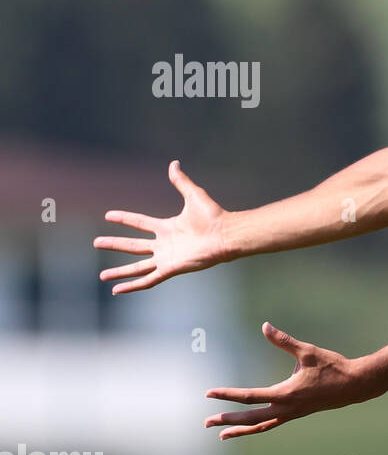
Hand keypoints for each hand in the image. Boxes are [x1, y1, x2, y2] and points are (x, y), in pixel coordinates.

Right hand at [94, 160, 228, 294]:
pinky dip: (133, 286)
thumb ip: (181, 181)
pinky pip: (148, 280)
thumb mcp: (194, 195)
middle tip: (96, 243)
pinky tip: (118, 291)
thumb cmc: (213, 216)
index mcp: (167, 227)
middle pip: (133, 246)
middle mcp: (164, 244)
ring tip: (102, 276)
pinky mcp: (170, 269)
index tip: (108, 215)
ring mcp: (166, 258)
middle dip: (114, 243)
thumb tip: (174, 163)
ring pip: (137, 267)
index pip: (140, 222)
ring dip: (120, 271)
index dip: (124, 218)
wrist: (225, 234)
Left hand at [204, 322, 381, 439]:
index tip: (209, 393)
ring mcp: (292, 414)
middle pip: (250, 418)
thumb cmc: (332, 366)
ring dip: (240, 429)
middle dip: (227, 420)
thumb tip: (265, 326)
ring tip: (221, 434)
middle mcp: (286, 408)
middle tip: (205, 422)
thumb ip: (284, 341)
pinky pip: (271, 423)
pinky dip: (257, 426)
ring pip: (260, 426)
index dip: (227, 395)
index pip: (249, 396)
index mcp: (285, 394)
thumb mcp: (307, 351)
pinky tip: (248, 425)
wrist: (355, 385)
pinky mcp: (297, 413)